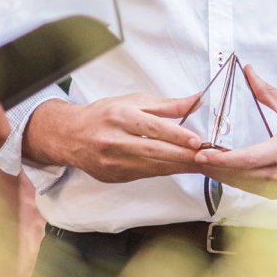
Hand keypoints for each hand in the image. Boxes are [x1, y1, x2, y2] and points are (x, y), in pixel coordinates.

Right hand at [22, 93, 201, 182]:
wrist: (70, 136)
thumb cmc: (103, 115)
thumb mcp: (132, 101)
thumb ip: (166, 105)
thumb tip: (196, 100)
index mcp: (119, 117)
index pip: (153, 128)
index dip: (177, 135)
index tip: (197, 141)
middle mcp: (113, 140)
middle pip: (155, 151)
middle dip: (183, 155)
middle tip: (206, 156)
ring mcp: (112, 162)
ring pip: (152, 167)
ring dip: (178, 166)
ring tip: (198, 163)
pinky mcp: (113, 176)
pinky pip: (144, 175)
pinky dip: (164, 171)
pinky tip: (178, 168)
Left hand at [192, 65, 276, 199]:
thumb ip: (267, 92)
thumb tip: (249, 71)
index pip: (246, 159)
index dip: (221, 158)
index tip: (201, 154)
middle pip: (237, 175)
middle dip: (212, 167)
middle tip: (190, 157)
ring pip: (241, 185)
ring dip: (220, 175)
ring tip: (200, 163)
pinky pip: (250, 190)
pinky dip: (234, 180)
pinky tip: (221, 172)